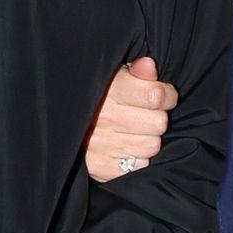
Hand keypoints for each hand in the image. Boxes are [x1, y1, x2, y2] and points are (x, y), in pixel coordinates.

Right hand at [84, 56, 178, 181]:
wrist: (64, 116)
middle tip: (144, 113)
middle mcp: (103, 117)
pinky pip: (139, 165)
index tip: (162, 95)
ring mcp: (100, 144)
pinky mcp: (98, 166)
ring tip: (134, 130)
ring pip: (151, 146)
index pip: (156, 96)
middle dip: (156, 117)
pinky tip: (126, 146)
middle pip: (158, 123)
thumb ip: (136, 70)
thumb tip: (150, 65)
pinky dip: (137, 159)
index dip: (167, 95)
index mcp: (109, 89)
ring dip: (147, 138)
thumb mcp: (116, 73)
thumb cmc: (98, 93)